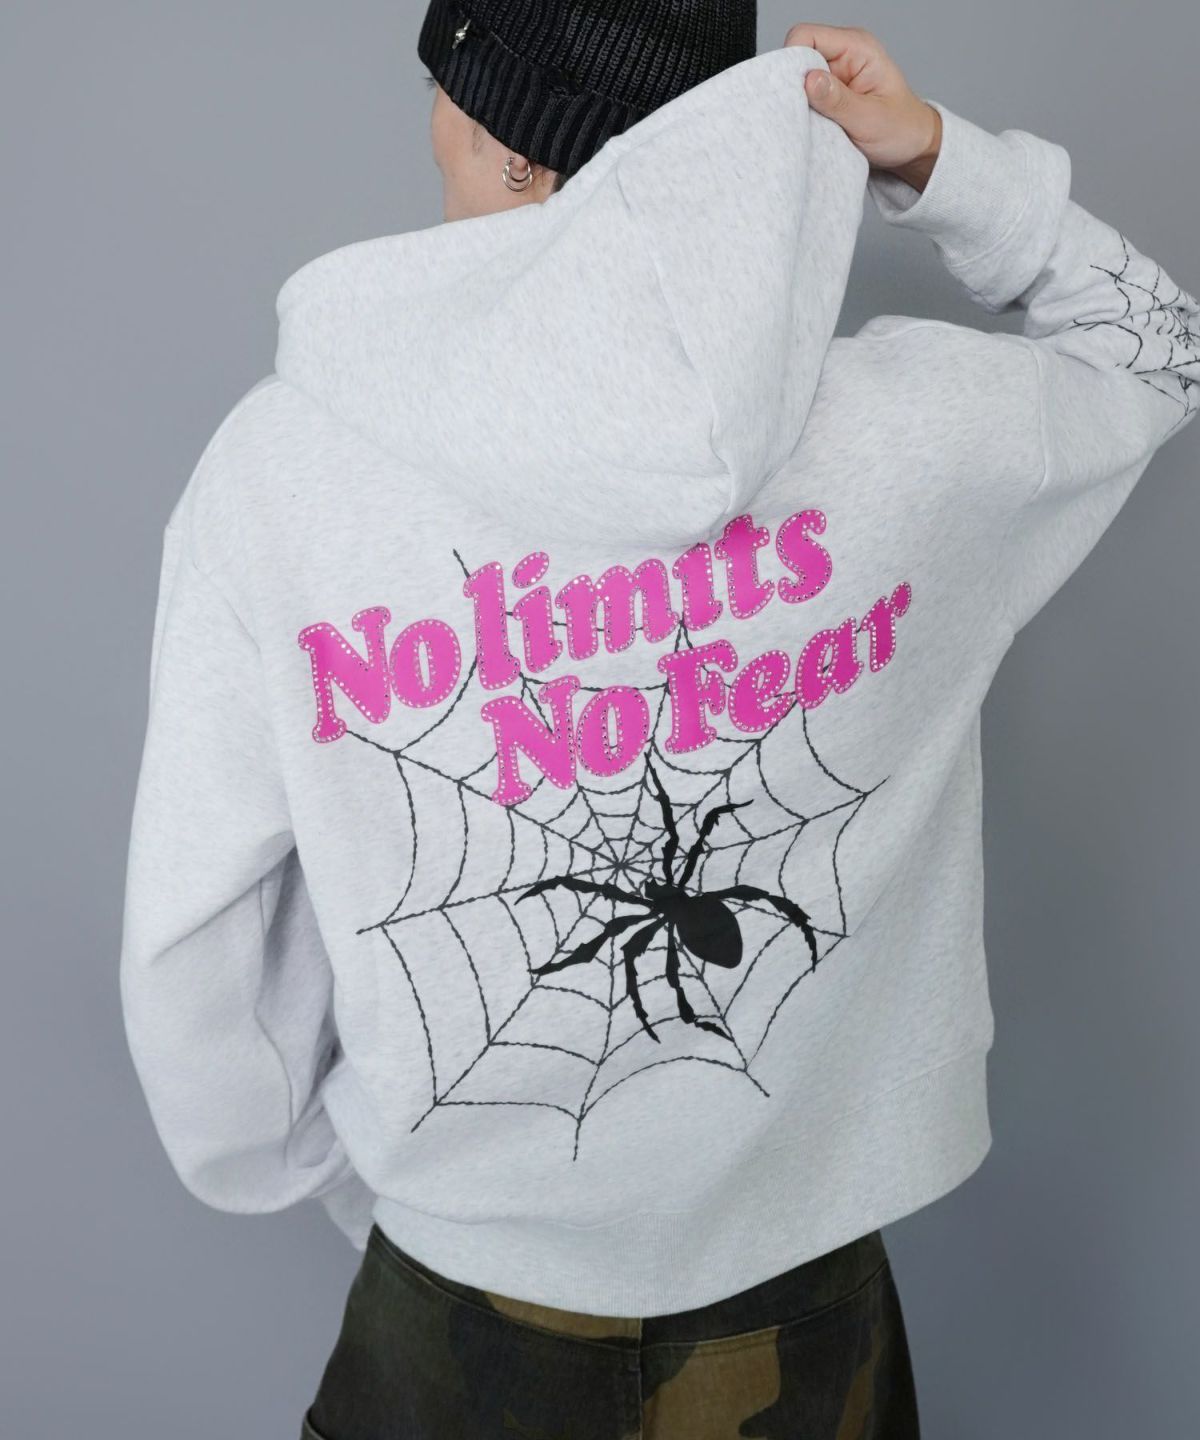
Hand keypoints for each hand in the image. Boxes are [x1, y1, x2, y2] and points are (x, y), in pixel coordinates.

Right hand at [785, 23, 941, 191]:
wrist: (912, 146)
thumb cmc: (901, 129)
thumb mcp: (870, 119)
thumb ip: (837, 100)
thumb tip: (809, 80)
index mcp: (857, 47)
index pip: (807, 36)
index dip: (793, 61)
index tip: (794, 94)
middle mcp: (843, 54)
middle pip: (798, 56)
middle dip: (794, 86)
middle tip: (806, 115)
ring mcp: (834, 73)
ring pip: (798, 79)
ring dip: (800, 104)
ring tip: (816, 124)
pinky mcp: (828, 92)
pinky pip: (804, 97)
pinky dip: (804, 113)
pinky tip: (815, 127)